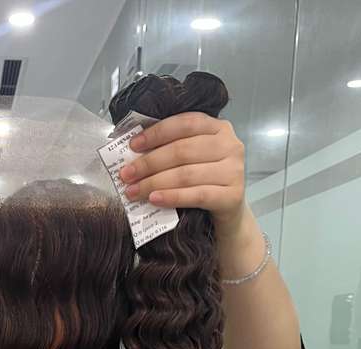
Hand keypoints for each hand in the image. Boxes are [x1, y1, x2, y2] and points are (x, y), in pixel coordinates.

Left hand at [118, 112, 245, 233]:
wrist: (228, 213)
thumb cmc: (203, 182)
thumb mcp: (192, 159)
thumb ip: (172, 148)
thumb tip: (134, 151)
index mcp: (218, 127)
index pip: (184, 123)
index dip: (156, 133)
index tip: (133, 146)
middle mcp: (230, 145)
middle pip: (182, 151)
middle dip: (149, 163)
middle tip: (126, 175)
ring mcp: (234, 170)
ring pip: (186, 174)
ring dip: (154, 183)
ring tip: (133, 191)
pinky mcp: (232, 196)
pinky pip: (197, 195)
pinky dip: (172, 197)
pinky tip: (154, 200)